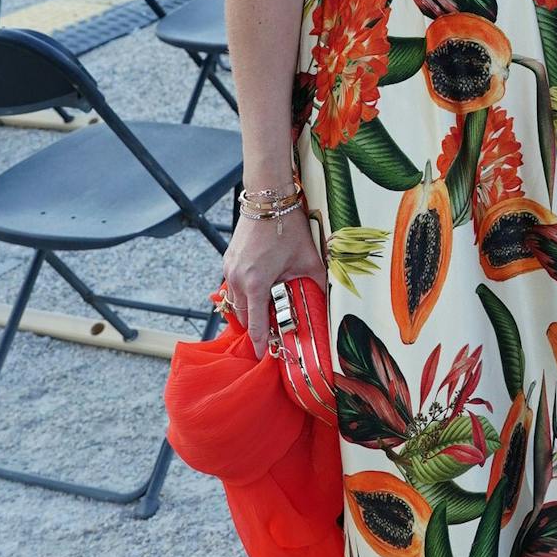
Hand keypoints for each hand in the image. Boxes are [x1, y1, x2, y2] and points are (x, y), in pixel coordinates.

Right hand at [219, 204, 326, 342]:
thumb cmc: (288, 227)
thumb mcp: (308, 259)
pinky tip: (260, 292)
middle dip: (255, 328)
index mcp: (256, 283)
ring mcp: (229, 269)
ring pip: (236, 301)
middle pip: (243, 316)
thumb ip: (316, 284)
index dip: (259, 343)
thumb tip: (327, 303)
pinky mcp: (228, 260)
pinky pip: (234, 287)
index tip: (263, 357)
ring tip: (266, 314)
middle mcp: (237, 279)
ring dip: (249, 310)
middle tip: (271, 336)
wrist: (267, 199)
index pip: (255, 324)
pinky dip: (245, 295)